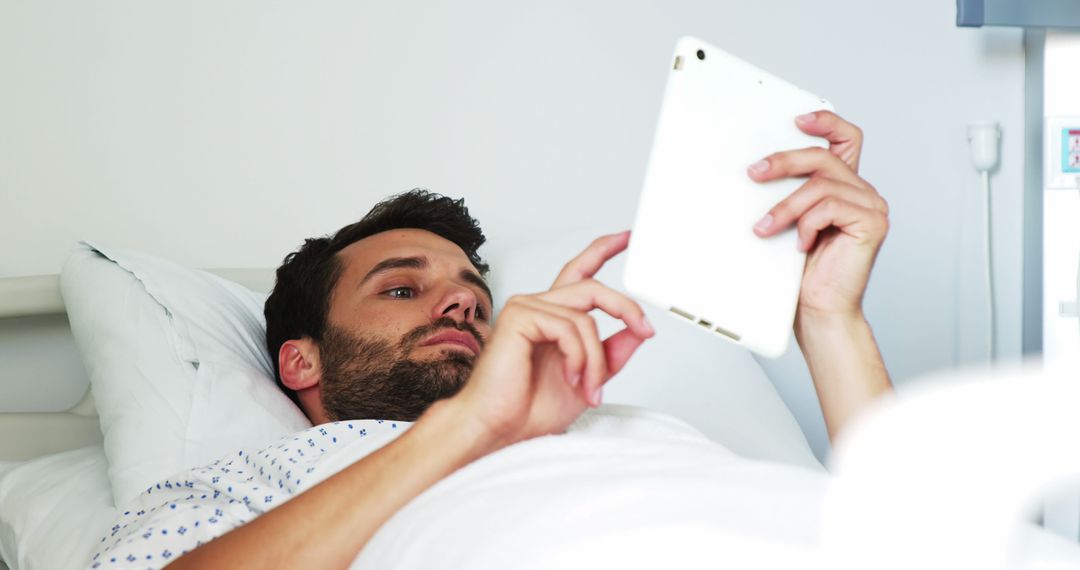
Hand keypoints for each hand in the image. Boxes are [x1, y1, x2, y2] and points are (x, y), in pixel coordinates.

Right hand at [451, 232, 653, 448]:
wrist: (500, 429)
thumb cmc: (530, 409)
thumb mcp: (589, 377)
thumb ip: (612, 352)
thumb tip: (640, 330)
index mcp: (554, 317)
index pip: (580, 272)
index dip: (604, 250)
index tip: (629, 237)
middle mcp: (539, 306)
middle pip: (593, 286)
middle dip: (626, 308)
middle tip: (646, 329)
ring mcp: (526, 308)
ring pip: (585, 316)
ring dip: (597, 359)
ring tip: (591, 389)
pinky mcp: (519, 316)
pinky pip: (568, 327)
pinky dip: (579, 357)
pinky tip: (571, 377)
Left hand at [748, 111, 888, 319]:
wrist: (819, 311)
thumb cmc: (804, 272)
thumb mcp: (791, 221)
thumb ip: (789, 193)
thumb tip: (757, 169)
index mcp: (846, 187)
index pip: (846, 139)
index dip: (826, 122)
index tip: (798, 120)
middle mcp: (863, 192)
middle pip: (824, 157)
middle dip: (784, 161)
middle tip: (755, 173)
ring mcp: (872, 207)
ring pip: (821, 185)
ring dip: (785, 206)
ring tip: (765, 227)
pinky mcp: (872, 223)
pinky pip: (830, 207)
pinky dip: (807, 224)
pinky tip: (801, 245)